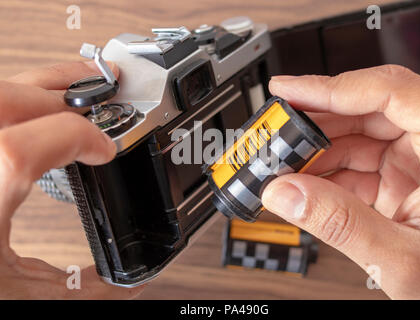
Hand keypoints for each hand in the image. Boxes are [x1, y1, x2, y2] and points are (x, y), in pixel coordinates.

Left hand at [0, 62, 144, 298]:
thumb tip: (125, 285)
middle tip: (100, 99)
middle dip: (67, 96)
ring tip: (68, 87)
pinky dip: (12, 101)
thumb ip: (81, 288)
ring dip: (35, 86)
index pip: (40, 140)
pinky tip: (27, 109)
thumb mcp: (20, 295)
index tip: (103, 149)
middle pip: (11, 97)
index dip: (84, 138)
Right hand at [262, 65, 419, 298]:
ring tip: (284, 163)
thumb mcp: (405, 259)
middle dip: (315, 123)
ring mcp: (419, 161)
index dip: (331, 87)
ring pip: (357, 137)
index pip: (390, 93)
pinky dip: (327, 173)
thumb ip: (341, 224)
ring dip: (317, 150)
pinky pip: (358, 164)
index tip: (289, 90)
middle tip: (276, 132)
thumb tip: (285, 193)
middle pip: (367, 111)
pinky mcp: (403, 179)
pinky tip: (304, 183)